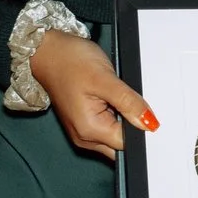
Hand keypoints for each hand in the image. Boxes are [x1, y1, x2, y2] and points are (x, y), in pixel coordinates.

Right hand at [29, 30, 158, 160]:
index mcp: (89, 131)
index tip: (148, 113)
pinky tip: (113, 100)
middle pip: (121, 146)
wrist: (48, 52)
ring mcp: (83, 132)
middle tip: (132, 101)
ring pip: (115, 137)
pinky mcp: (84, 124)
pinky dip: (115, 117)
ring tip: (118, 97)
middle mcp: (84, 138)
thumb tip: (150, 123)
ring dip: (124, 122)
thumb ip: (129, 103)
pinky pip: (107, 129)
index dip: (142, 130)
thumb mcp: (105, 79)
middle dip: (133, 128)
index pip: (128, 145)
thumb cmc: (70, 61)